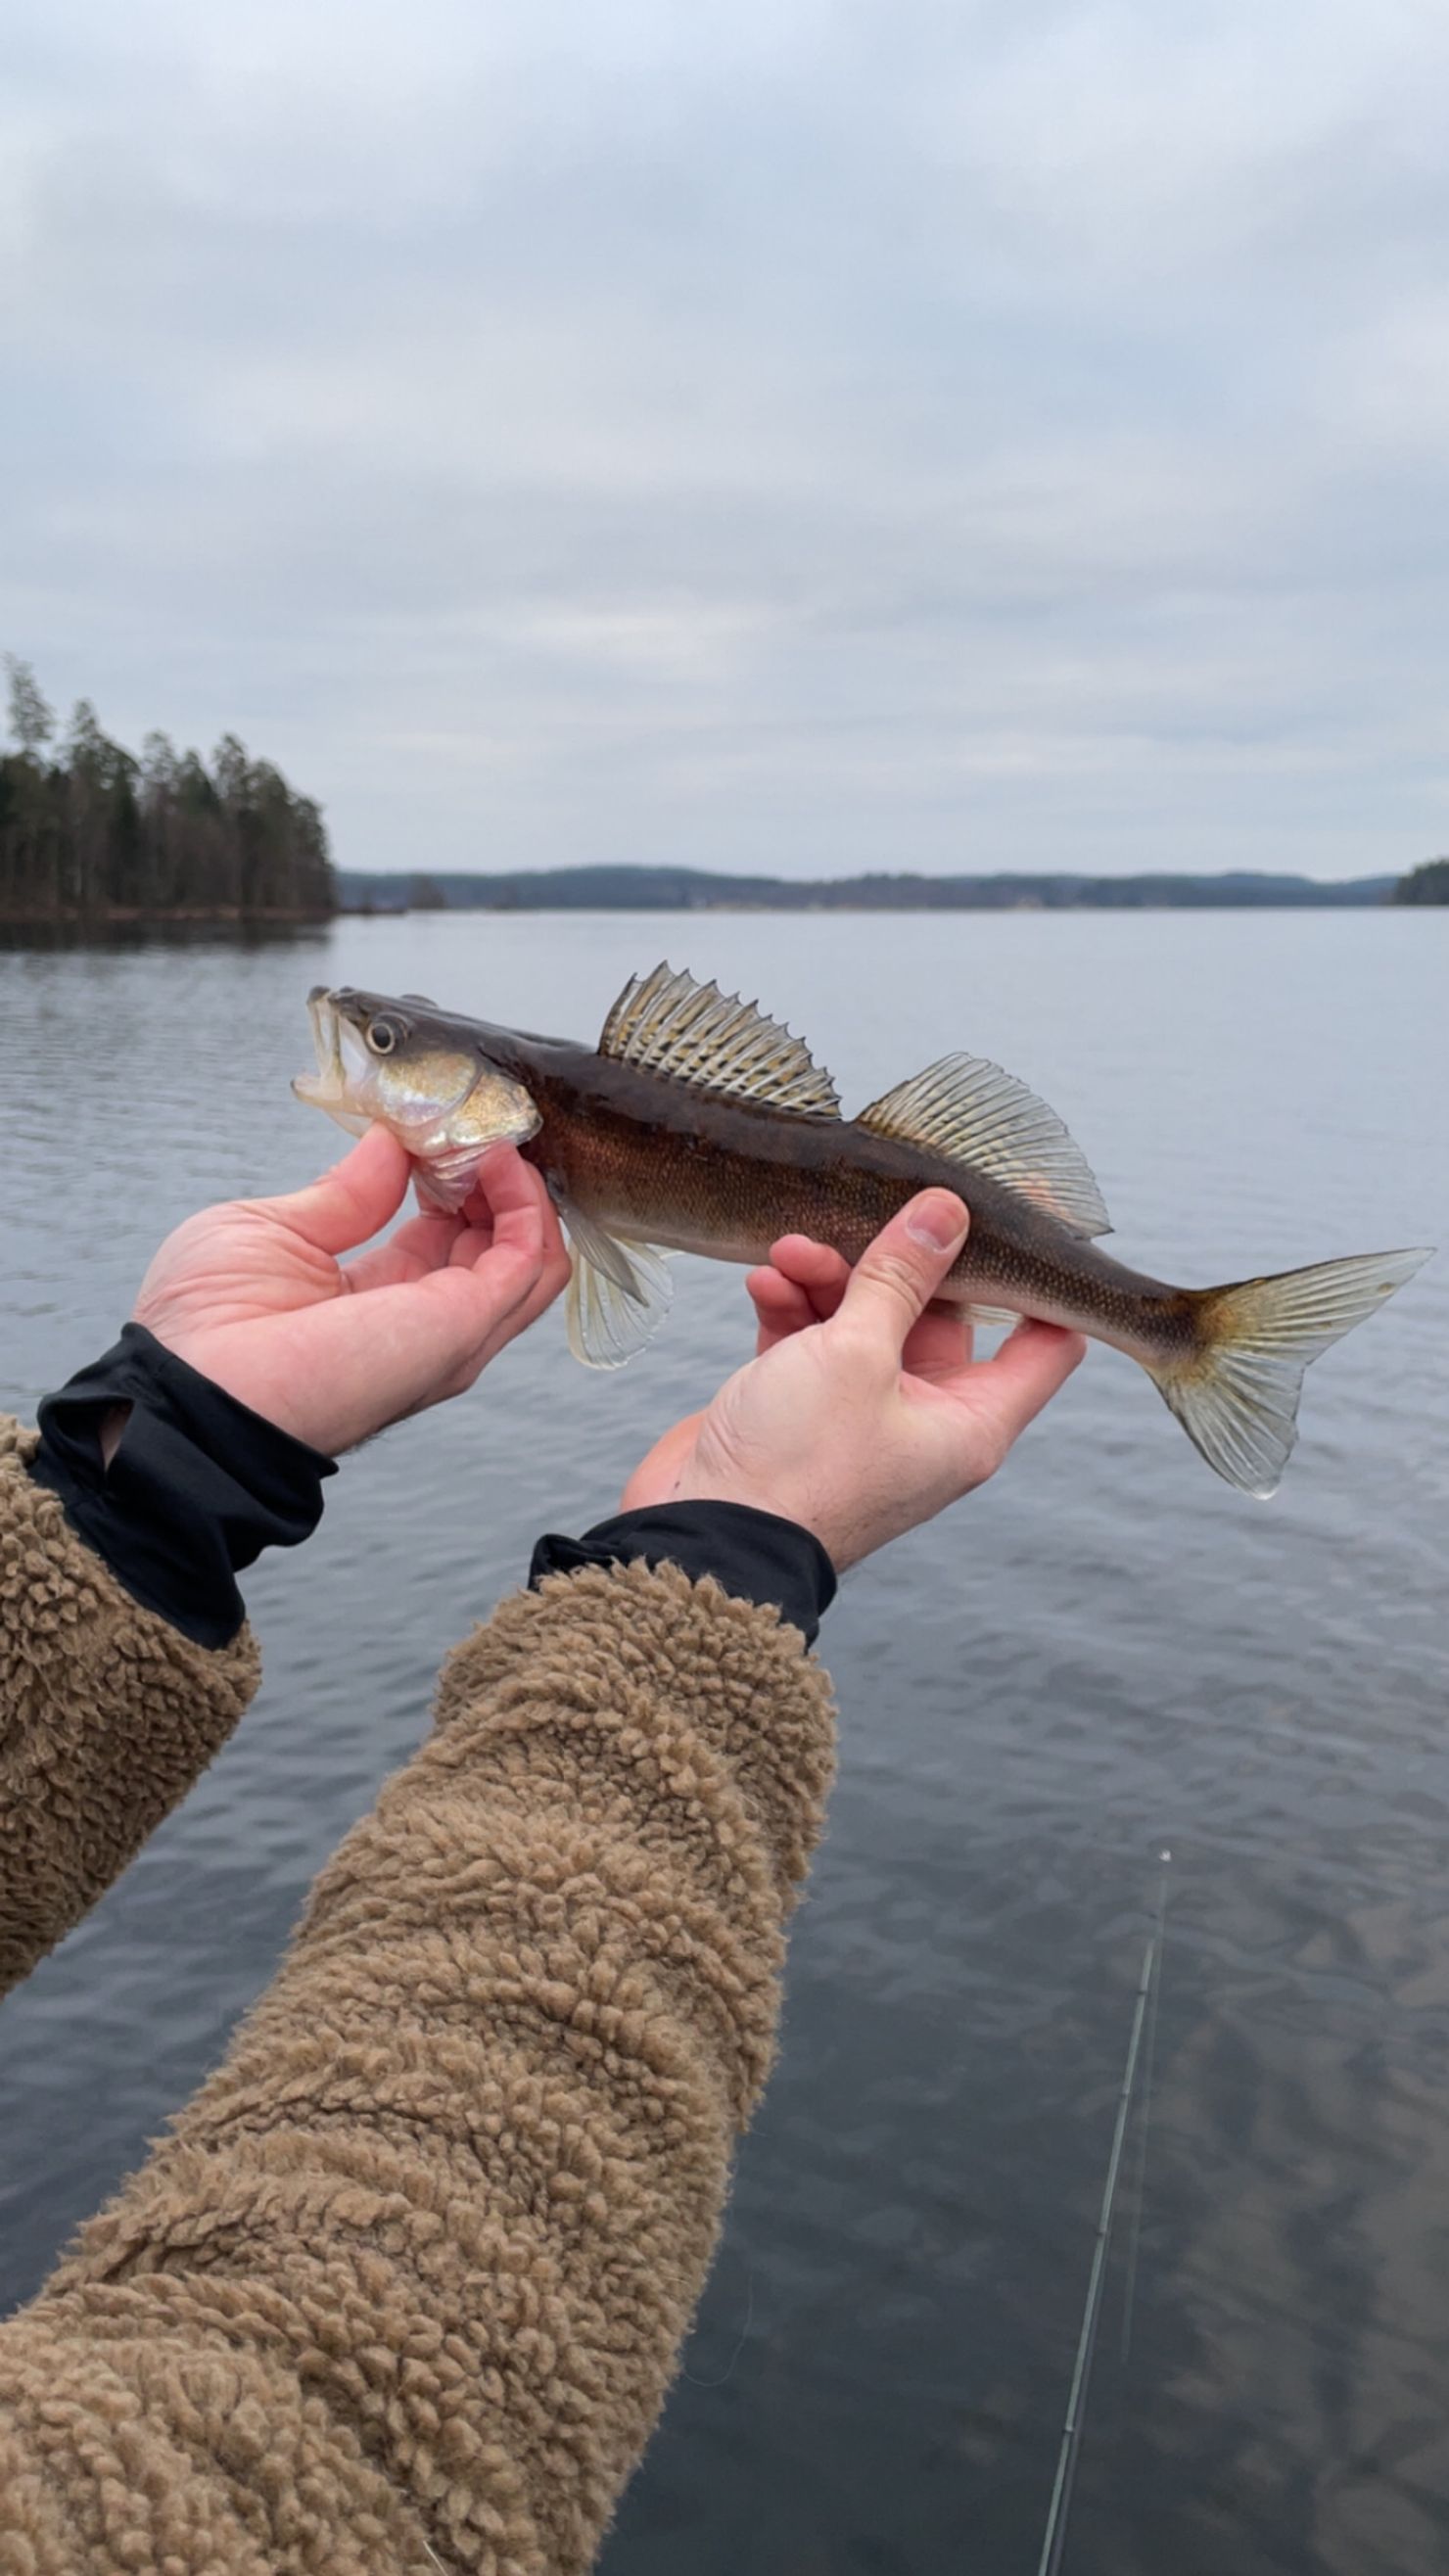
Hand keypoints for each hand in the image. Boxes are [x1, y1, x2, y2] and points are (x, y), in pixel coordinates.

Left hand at [129, 1126, 571, 1454]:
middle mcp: (422, 1322)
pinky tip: (495, 1160)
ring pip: (534, 1257)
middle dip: (495, 1177)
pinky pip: (529, 1260)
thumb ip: (346, 1192)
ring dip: (520, 1187)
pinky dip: (525, 1202)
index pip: (445, 1234)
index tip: (441, 1128)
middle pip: (499, 1246)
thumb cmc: (205, 1326)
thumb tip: (391, 1144)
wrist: (193, 1387)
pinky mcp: (464, 1324)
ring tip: (489, 1137)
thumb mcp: (274, 1229)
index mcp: (373, 1299)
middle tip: (474, 1123)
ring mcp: (451, 1330)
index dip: (452, 1177)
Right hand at [621, 1191, 1084, 1568]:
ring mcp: (863, 1414)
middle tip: (860, 1218)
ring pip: (866, 1320)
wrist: (702, 1537)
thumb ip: (899, 1276)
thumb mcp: (856, 1353)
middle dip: (894, 1263)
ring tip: (789, 1252)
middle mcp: (927, 1419)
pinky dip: (793, 1308)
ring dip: (828, 1279)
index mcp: (970, 1421)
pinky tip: (764, 1282)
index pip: (1048, 1345)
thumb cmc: (796, 1465)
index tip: (1015, 1222)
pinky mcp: (805, 1407)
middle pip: (940, 1315)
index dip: (1042, 1285)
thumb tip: (946, 1210)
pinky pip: (813, 1341)